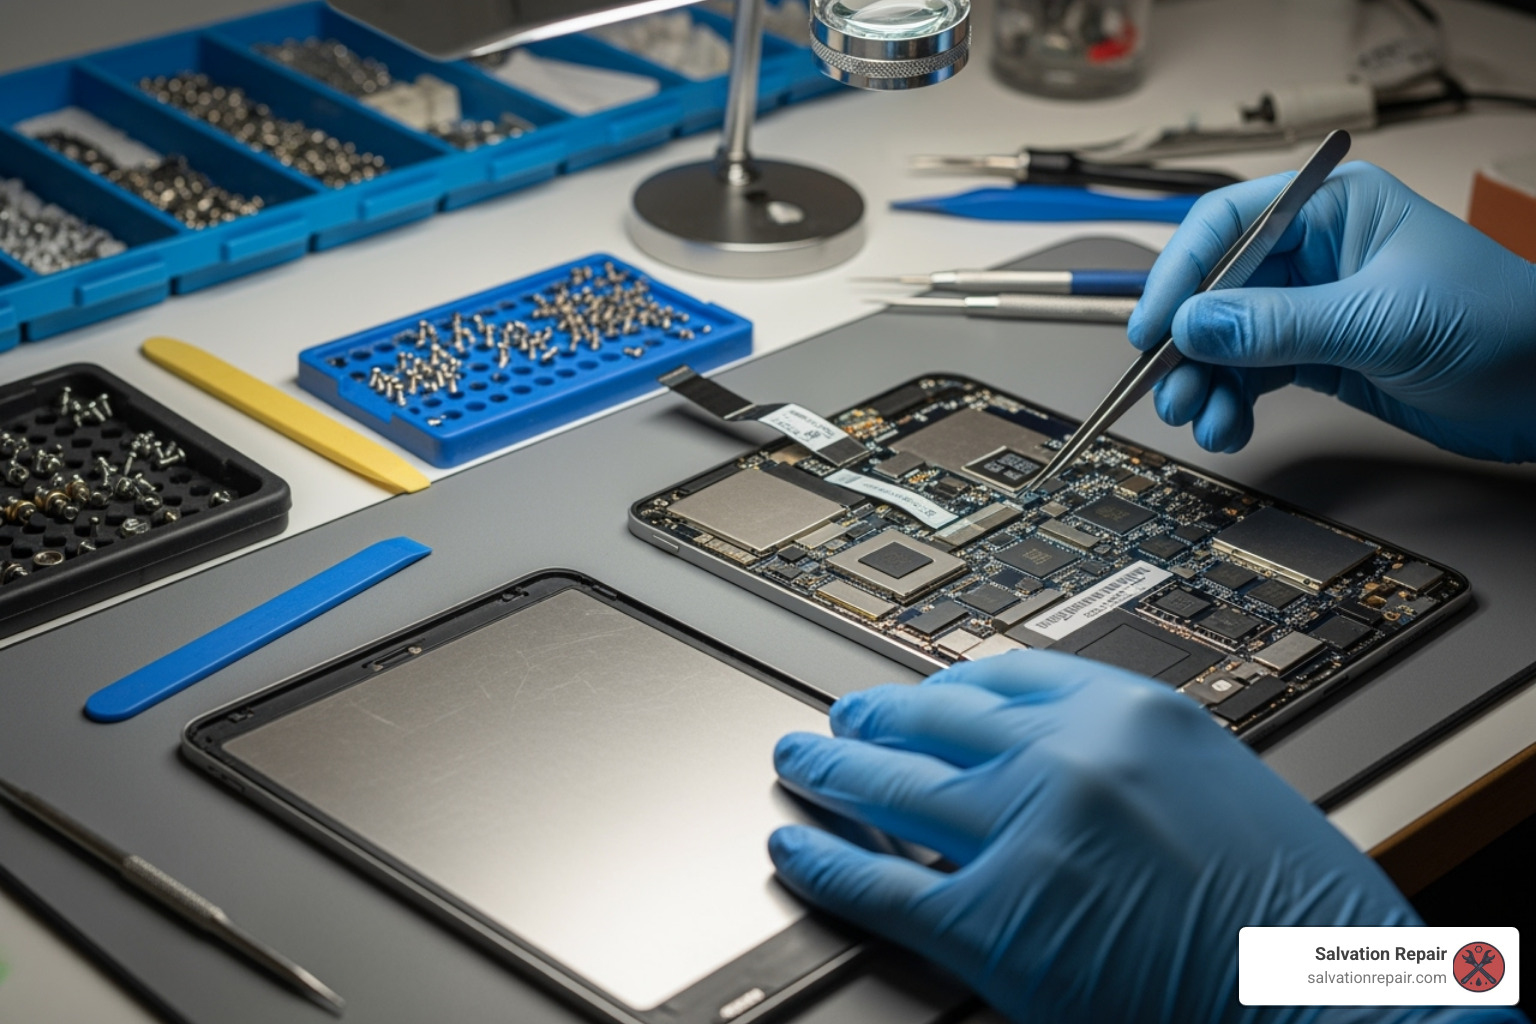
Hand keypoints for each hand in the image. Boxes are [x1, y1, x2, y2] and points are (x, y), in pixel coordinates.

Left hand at [769, 652, 1518, 1023]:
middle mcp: (1073, 755)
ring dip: (832, 773)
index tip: (926, 693)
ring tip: (800, 762)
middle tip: (843, 716)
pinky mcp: (996, 919)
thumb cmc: (1304, 923)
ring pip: (894, 787)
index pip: (1010, 678)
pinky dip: (827, 864)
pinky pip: (882, 882)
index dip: (949, 688)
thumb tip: (1060, 765)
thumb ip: (1135, 764)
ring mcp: (1028, 830)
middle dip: (877, 718)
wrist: (1340, 1010)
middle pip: (938, 719)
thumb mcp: (1228, 792)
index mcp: (1138, 712)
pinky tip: (797, 848)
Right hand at [1126, 162, 1535, 460]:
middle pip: (1215, 289)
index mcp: (1333, 208)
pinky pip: (1251, 373)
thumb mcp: (1381, 320)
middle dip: (1186, 344)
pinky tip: (1228, 425)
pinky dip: (1231, 402)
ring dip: (1203, 382)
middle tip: (1168, 388)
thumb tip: (1193, 327)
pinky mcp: (1319, 354)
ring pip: (1226, 339)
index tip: (1153, 328)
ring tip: (1200, 418)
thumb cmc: (1501, 326)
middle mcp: (1316, 252)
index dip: (1180, 275)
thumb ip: (1280, 325)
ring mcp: (1313, 305)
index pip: (1227, 225)